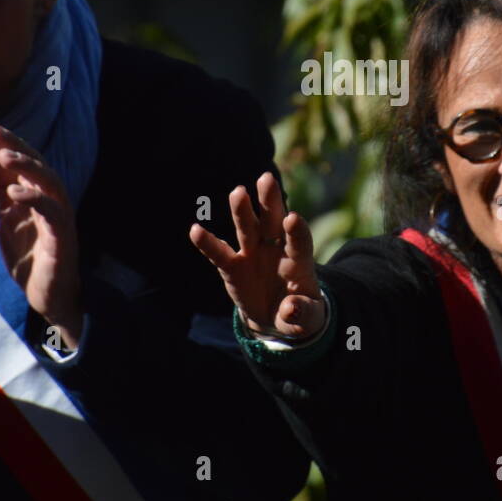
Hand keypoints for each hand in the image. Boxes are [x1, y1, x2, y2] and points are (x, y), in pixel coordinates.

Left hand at [0, 120, 82, 349]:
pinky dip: (34, 198)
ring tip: (3, 154)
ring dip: (26, 166)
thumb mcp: (11, 214)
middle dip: (14, 144)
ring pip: (47, 180)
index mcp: (37, 192)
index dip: (6, 141)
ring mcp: (59, 215)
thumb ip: (4, 184)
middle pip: (36, 162)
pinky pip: (51, 211)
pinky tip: (14, 191)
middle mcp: (52, 198)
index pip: (23, 159)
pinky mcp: (62, 235)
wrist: (48, 294)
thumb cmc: (31, 254)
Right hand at [189, 172, 324, 340]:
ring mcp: (253, 254)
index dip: (297, 231)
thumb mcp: (305, 320)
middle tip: (266, 179)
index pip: (300, 242)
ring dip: (242, 211)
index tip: (292, 219)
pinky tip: (196, 230)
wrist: (276, 316)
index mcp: (298, 262)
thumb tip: (290, 308)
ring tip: (237, 193)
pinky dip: (208, 243)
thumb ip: (301, 314)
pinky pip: (219, 253)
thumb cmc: (298, 314)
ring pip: (248, 229)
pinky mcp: (233, 266)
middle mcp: (276, 250)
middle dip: (270, 201)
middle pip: (274, 222)